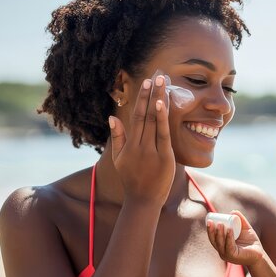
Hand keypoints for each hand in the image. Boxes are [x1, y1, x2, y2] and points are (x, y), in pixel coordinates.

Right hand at [109, 71, 174, 205]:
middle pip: (145, 114)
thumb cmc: (132, 180)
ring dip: (159, 100)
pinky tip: (163, 104)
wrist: (143, 201)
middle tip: (157, 75)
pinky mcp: (164, 157)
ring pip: (154, 121)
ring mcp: (151, 151)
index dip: (141, 98)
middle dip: (151, 93)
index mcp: (129, 144)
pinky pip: (163, 134)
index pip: (136, 116)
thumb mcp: (120, 159)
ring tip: (163, 83)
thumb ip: (118, 137)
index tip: (146, 83)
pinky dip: (162, 119)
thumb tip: (112, 116)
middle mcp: (139, 145)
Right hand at [207, 210, 263, 265]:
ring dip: (219, 234)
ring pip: (220, 244)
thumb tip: (233, 211)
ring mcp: (228, 255)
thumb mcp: (244, 229)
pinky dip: (229, 237)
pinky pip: (230, 246)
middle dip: (211, 231)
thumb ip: (240, 220)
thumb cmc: (251, 242)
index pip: (213, 238)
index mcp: (222, 246)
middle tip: (210, 221)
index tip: (209, 220)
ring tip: (220, 224)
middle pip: (214, 241)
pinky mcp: (235, 256)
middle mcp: (223, 251)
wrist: (260, 253)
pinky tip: (229, 230)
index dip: (210, 230)